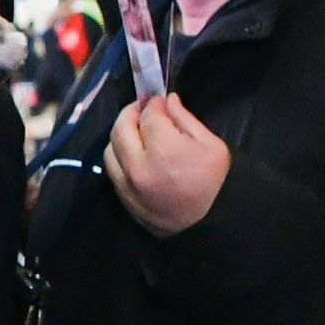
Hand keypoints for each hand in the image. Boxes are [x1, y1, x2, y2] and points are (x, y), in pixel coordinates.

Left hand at [103, 83, 231, 232]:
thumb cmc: (214, 182)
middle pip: (121, 128)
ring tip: (138, 132)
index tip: (158, 101)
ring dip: (122, 135)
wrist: (208, 224)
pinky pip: (112, 169)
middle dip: (131, 113)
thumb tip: (167, 100)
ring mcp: (127, 184)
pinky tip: (134, 152)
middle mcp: (138, 166)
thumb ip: (184, 119)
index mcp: (164, 150)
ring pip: (110, 148)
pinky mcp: (122, 198)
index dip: (152, 104)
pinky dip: (119, 155)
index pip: (148, 115)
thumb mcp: (211, 145)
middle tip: (143, 110)